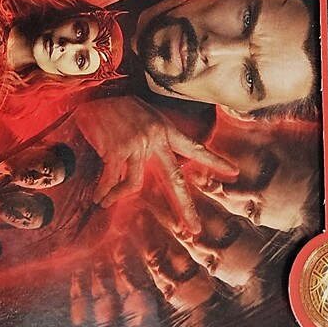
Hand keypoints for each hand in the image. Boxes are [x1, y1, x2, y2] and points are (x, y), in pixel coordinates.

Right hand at [72, 97, 238, 228]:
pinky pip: (112, 180)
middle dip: (186, 207)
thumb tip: (157, 155)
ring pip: (134, 185)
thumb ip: (156, 134)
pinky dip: (104, 192)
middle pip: (175, 179)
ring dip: (117, 196)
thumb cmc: (118, 107)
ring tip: (105, 202)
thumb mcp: (145, 115)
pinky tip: (98, 198)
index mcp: (166, 130)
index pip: (195, 148)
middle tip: (195, 229)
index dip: (215, 161)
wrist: (93, 97)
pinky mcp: (117, 150)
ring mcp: (137, 145)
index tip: (233, 172)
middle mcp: (156, 139)